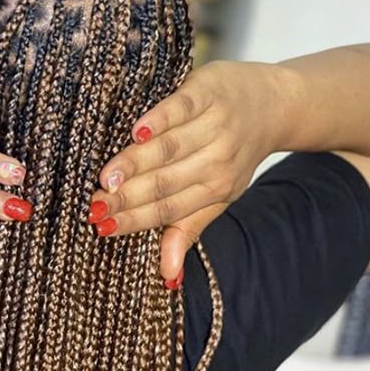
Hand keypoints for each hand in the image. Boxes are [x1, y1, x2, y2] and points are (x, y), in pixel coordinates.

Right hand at [89, 60, 294, 281]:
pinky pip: (181, 109)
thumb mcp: (218, 196)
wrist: (274, 105)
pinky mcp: (208, 93)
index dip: (134, 220)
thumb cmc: (235, 153)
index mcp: (216, 190)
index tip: (101, 227)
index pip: (168, 210)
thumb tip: (168, 277)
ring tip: (107, 177)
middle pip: (165, 183)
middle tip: (94, 206)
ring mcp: (214, 126)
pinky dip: (160, 120)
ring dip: (136, 164)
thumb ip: (187, 230)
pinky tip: (138, 132)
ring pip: (169, 150)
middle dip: (127, 197)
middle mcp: (217, 161)